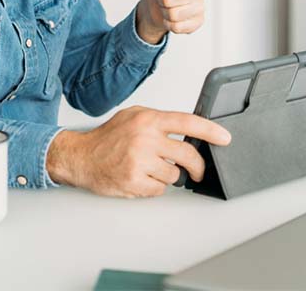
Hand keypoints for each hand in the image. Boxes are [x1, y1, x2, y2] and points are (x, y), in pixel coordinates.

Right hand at [46, 106, 230, 197]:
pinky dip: (155, 186)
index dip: (211, 131)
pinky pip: (160, 189)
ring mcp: (140, 161)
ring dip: (169, 175)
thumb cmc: (107, 137)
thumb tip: (188, 128)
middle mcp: (145, 138)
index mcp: (148, 119)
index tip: (225, 138)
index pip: (188, 122)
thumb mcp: (133, 116)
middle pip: (188, 155)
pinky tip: (142, 177)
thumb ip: (159, 120)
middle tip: (197, 170)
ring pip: (175, 175)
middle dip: (198, 166)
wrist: (80, 157)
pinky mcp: (134, 181)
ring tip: (151, 168)